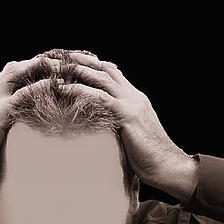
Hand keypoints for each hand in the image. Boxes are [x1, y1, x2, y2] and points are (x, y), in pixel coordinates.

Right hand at [0, 56, 56, 201]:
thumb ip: (2, 127)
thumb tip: (17, 132)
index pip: (8, 75)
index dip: (28, 69)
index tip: (48, 68)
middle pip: (13, 68)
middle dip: (37, 63)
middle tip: (60, 63)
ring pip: (17, 75)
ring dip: (40, 69)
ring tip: (62, 68)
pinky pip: (20, 97)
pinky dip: (38, 88)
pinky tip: (53, 86)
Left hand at [60, 52, 198, 201]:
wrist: (167, 166)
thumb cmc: (149, 158)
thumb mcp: (132, 135)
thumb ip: (119, 124)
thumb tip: (102, 126)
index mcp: (136, 99)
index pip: (113, 73)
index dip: (92, 65)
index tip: (72, 61)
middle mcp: (134, 96)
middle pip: (105, 69)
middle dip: (81, 61)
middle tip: (58, 56)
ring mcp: (132, 104)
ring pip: (101, 78)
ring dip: (77, 70)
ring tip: (56, 68)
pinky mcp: (127, 115)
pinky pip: (100, 98)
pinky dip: (80, 91)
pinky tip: (64, 90)